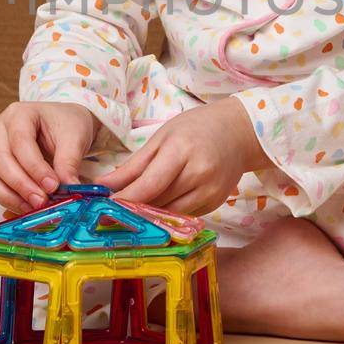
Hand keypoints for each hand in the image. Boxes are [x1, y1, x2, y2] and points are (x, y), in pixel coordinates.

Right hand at [0, 101, 100, 213]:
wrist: (64, 126)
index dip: (35, 167)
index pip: (20, 141)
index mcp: (19, 113)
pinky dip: (5, 198)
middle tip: (43, 201)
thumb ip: (69, 162)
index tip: (53, 186)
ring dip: (9, 195)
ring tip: (33, 207)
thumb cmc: (67, 126)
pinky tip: (25, 206)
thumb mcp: (75, 138)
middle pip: (0, 159)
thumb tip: (68, 188)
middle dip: (21, 185)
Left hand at [94, 97, 268, 215]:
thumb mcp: (161, 138)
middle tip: (110, 212)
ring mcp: (210, 192)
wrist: (239, 132)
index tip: (104, 207)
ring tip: (131, 210)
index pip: (149, 185)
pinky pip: (184, 215)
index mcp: (181, 151)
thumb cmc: (196, 128)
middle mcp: (199, 174)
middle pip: (158, 202)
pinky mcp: (215, 203)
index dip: (125, 200)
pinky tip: (159, 206)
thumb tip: (104, 184)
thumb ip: (133, 165)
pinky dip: (168, 213)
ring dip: (149, 214)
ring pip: (170, 213)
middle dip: (133, 209)